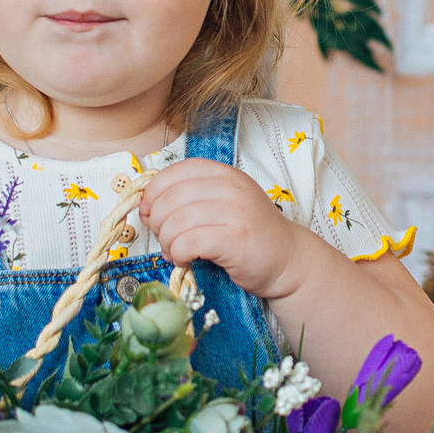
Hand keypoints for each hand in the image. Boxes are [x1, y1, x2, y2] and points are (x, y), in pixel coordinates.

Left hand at [139, 158, 313, 300]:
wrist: (288, 259)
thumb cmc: (249, 234)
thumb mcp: (222, 204)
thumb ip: (189, 199)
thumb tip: (145, 208)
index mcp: (224, 174)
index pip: (175, 172)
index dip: (153, 192)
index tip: (148, 212)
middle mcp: (231, 187)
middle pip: (169, 198)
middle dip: (157, 222)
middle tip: (165, 239)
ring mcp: (236, 211)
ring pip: (175, 222)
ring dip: (167, 242)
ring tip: (175, 252)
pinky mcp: (236, 239)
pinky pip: (188, 242)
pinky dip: (178, 254)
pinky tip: (185, 261)